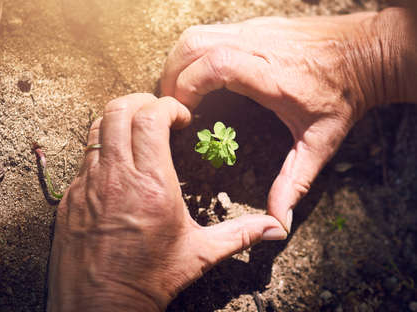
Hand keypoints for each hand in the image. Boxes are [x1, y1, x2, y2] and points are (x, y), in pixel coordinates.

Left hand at [47, 94, 285, 311]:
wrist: (100, 307)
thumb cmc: (151, 280)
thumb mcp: (200, 254)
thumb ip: (240, 234)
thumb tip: (276, 228)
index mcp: (152, 184)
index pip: (151, 117)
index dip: (168, 106)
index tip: (182, 118)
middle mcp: (117, 177)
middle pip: (119, 110)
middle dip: (141, 102)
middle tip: (158, 114)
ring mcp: (88, 185)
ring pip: (96, 128)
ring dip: (119, 121)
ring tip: (138, 132)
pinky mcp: (70, 197)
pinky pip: (84, 158)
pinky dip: (103, 148)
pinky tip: (119, 166)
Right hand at [161, 12, 388, 231]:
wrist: (367, 52)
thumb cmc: (344, 95)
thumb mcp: (321, 142)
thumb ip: (294, 182)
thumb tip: (279, 221)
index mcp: (271, 75)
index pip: (213, 66)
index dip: (187, 87)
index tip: (183, 113)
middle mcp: (258, 46)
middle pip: (194, 45)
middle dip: (171, 75)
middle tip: (172, 105)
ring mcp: (256, 30)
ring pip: (197, 34)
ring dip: (179, 62)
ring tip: (180, 90)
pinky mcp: (256, 25)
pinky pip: (211, 32)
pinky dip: (195, 53)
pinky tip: (201, 75)